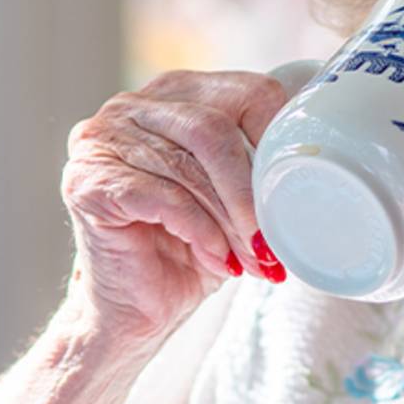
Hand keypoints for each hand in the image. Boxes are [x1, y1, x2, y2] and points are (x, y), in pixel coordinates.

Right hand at [59, 69, 291, 342]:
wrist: (133, 311)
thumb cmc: (188, 252)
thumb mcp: (235, 203)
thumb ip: (262, 173)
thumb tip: (316, 174)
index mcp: (176, 95)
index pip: (245, 91)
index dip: (280, 139)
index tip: (299, 188)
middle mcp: (132, 107)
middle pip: (212, 129)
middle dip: (250, 190)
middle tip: (272, 240)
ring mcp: (101, 141)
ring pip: (186, 168)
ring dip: (228, 222)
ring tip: (250, 260)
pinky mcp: (87, 182)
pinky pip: (158, 197)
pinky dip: (197, 230)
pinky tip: (214, 258)